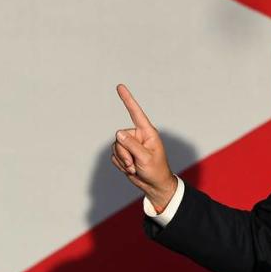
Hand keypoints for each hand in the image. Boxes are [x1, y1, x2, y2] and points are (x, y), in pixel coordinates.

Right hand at [112, 84, 177, 209]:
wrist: (154, 185)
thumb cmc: (156, 170)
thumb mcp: (145, 158)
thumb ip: (131, 145)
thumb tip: (118, 133)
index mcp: (147, 132)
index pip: (135, 113)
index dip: (127, 99)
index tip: (120, 86)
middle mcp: (138, 135)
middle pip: (120, 137)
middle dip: (124, 153)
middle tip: (134, 164)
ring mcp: (130, 144)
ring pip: (115, 147)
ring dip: (123, 160)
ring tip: (134, 167)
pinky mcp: (125, 153)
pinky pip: (114, 156)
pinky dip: (120, 164)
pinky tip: (130, 169)